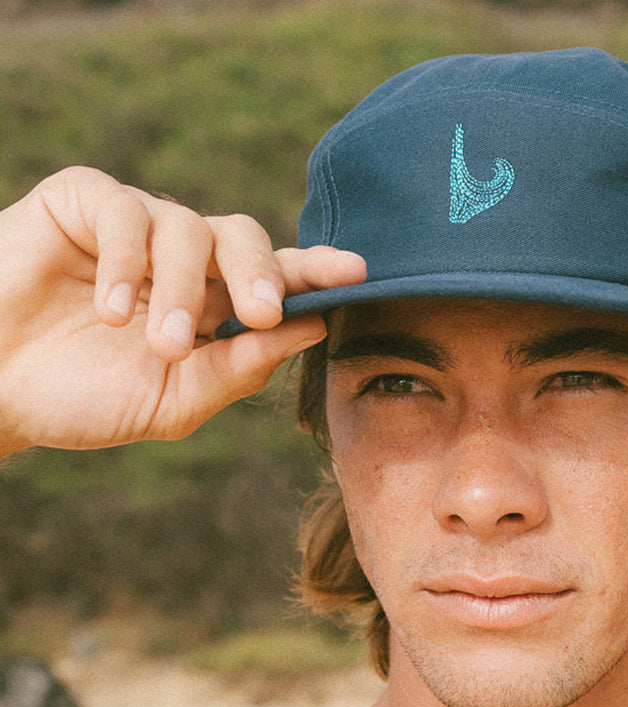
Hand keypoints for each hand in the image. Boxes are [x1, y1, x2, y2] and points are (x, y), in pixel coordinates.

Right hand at [0, 167, 365, 454]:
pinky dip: (125, 262)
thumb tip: (314, 328)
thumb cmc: (84, 398)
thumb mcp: (174, 399)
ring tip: (158, 343)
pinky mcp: (84, 203)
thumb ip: (240, 368)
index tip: (358, 273)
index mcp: (214, 305)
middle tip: (261, 315)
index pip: (277, 278)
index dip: (316, 271)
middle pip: (246, 237)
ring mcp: (135, 228)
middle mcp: (184, 260)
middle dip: (261, 275)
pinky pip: (124, 211)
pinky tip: (109, 310)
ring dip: (181, 290)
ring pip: (187, 228)